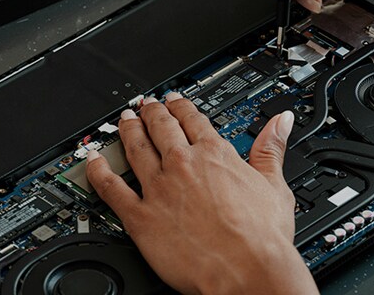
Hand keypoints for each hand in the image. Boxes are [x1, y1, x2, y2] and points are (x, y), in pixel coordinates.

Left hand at [86, 93, 316, 294]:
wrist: (247, 272)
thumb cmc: (262, 239)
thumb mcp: (274, 186)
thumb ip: (271, 149)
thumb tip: (280, 122)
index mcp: (215, 155)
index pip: (193, 120)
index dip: (181, 107)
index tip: (175, 101)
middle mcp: (183, 165)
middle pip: (160, 128)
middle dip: (151, 113)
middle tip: (145, 105)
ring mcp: (159, 189)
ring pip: (135, 149)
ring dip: (127, 131)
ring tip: (123, 121)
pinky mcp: (141, 217)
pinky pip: (111, 188)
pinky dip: (98, 171)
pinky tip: (93, 161)